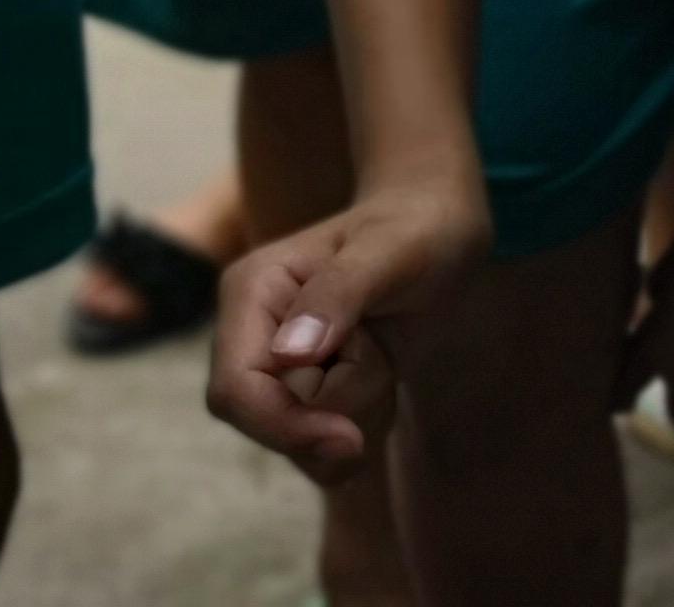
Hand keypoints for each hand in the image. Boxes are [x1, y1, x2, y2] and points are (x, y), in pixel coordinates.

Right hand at [205, 178, 489, 480]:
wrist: (437, 229)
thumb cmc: (417, 228)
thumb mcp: (393, 251)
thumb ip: (340, 293)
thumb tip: (288, 355)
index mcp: (251, 291)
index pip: (235, 391)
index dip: (284, 426)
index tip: (350, 439)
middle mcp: (251, 334)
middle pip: (268, 424)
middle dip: (337, 409)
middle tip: (382, 349)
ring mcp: (274, 366)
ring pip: (301, 442)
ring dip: (359, 412)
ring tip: (384, 350)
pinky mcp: (302, 390)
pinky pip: (324, 445)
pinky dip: (364, 422)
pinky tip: (383, 372)